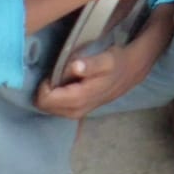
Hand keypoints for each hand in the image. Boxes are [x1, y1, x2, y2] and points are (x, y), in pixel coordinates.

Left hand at [34, 38, 156, 119]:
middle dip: (46, 89)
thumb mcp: (105, 60)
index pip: (45, 100)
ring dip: (51, 92)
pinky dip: (56, 95)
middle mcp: (74, 111)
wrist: (129, 73)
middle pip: (44, 105)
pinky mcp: (75, 111)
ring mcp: (74, 113)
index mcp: (78, 99)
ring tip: (64, 76)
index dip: (45, 84)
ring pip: (49, 107)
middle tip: (59, 72)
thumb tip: (75, 67)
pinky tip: (67, 83)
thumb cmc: (115, 64)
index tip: (55, 70)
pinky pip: (56, 106)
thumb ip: (90, 65)